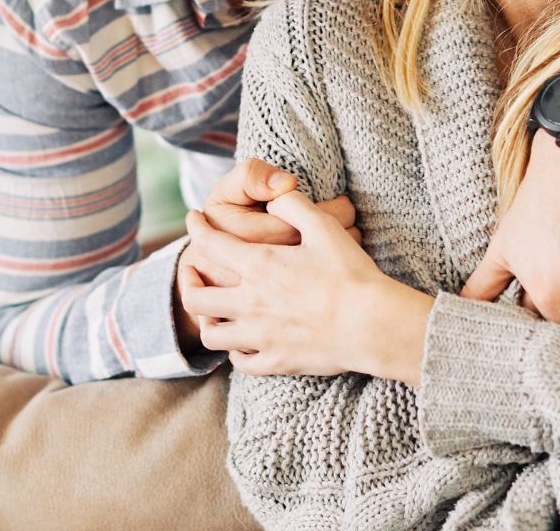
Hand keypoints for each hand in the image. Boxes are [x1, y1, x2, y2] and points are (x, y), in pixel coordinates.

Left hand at [175, 158, 357, 349]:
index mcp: (259, 266)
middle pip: (196, 298)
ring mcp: (260, 337)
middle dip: (187, 281)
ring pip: (212, 335)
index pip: (210, 244)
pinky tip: (242, 343)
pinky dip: (235, 352)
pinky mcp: (277, 362)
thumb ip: (293, 205)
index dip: (196, 227)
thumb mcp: (323, 227)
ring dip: (207, 321)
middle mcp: (250, 303)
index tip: (193, 219)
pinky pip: (241, 363)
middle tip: (192, 271)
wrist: (372, 325)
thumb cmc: (350, 274)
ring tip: (211, 311)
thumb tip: (275, 197)